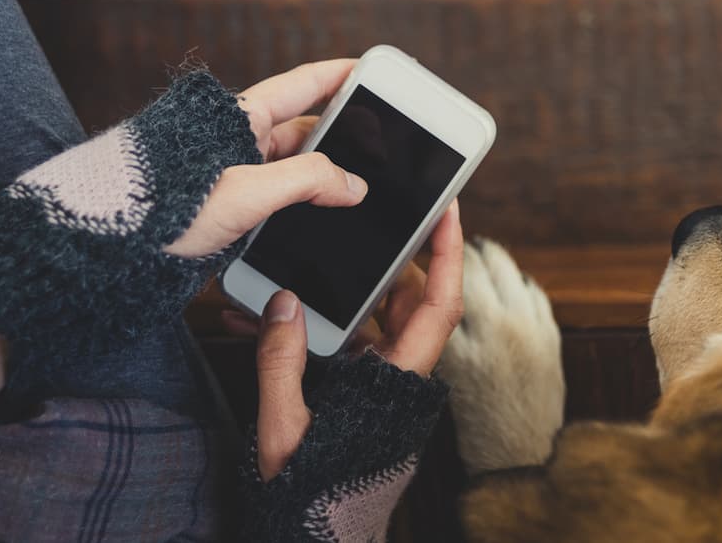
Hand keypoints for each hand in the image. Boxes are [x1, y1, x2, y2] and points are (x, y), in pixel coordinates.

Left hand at [166, 59, 366, 257]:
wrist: (111, 243)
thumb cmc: (160, 206)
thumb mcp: (244, 191)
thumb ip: (305, 181)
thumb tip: (353, 184)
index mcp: (242, 116)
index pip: (303, 85)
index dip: (339, 75)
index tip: (369, 70)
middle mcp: (240, 138)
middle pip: (305, 128)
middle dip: (343, 135)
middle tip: (382, 144)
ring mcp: (236, 170)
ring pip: (295, 164)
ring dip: (326, 175)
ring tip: (361, 187)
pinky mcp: (231, 203)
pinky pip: (281, 193)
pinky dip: (307, 200)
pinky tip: (327, 214)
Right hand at [253, 203, 463, 480]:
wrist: (317, 537)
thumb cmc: (312, 494)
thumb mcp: (286, 428)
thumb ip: (281, 363)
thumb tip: (283, 303)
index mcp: (399, 382)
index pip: (440, 306)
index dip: (448, 255)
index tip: (448, 210)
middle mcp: (399, 376)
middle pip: (406, 302)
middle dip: (381, 261)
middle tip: (358, 226)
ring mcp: (380, 383)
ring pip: (374, 320)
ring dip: (343, 294)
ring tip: (298, 268)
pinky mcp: (360, 392)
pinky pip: (348, 345)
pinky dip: (319, 329)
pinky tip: (273, 321)